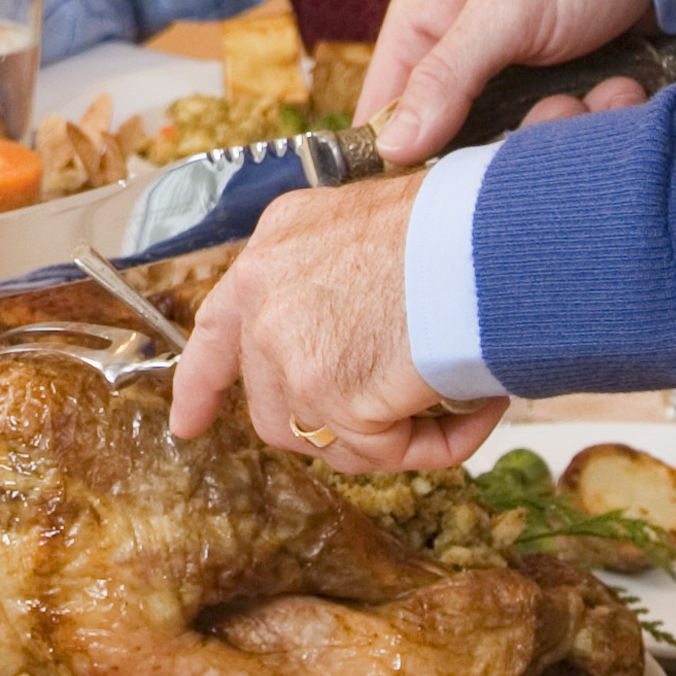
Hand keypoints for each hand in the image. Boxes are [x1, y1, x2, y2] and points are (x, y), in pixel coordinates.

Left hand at [167, 174, 501, 467]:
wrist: (487, 235)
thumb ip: (341, 277)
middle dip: (328, 427)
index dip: (203, 385)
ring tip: (452, 402)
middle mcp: (265, 297)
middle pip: (274, 405)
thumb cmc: (456, 222)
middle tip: (392, 424)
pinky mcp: (333, 397)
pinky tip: (476, 408)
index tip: (188, 423)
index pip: (217, 330)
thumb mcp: (371, 226)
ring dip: (389, 436)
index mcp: (273, 250)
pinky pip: (385, 452)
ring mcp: (290, 351)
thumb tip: (357, 332)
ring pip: (327, 438)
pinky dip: (437, 444)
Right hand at [353, 0, 660, 170]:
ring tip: (591, 98)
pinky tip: (610, 99)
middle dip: (497, 146)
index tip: (445, 190)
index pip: (379, 118)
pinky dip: (581, 127)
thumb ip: (445, 76)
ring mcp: (502, 83)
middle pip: (447, 144)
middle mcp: (452, 61)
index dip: (402, 162)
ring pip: (504, 146)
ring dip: (550, 134)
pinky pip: (549, 138)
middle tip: (548, 117)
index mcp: (417, 30)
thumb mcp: (506, 11)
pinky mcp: (546, 96)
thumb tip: (390, 146)